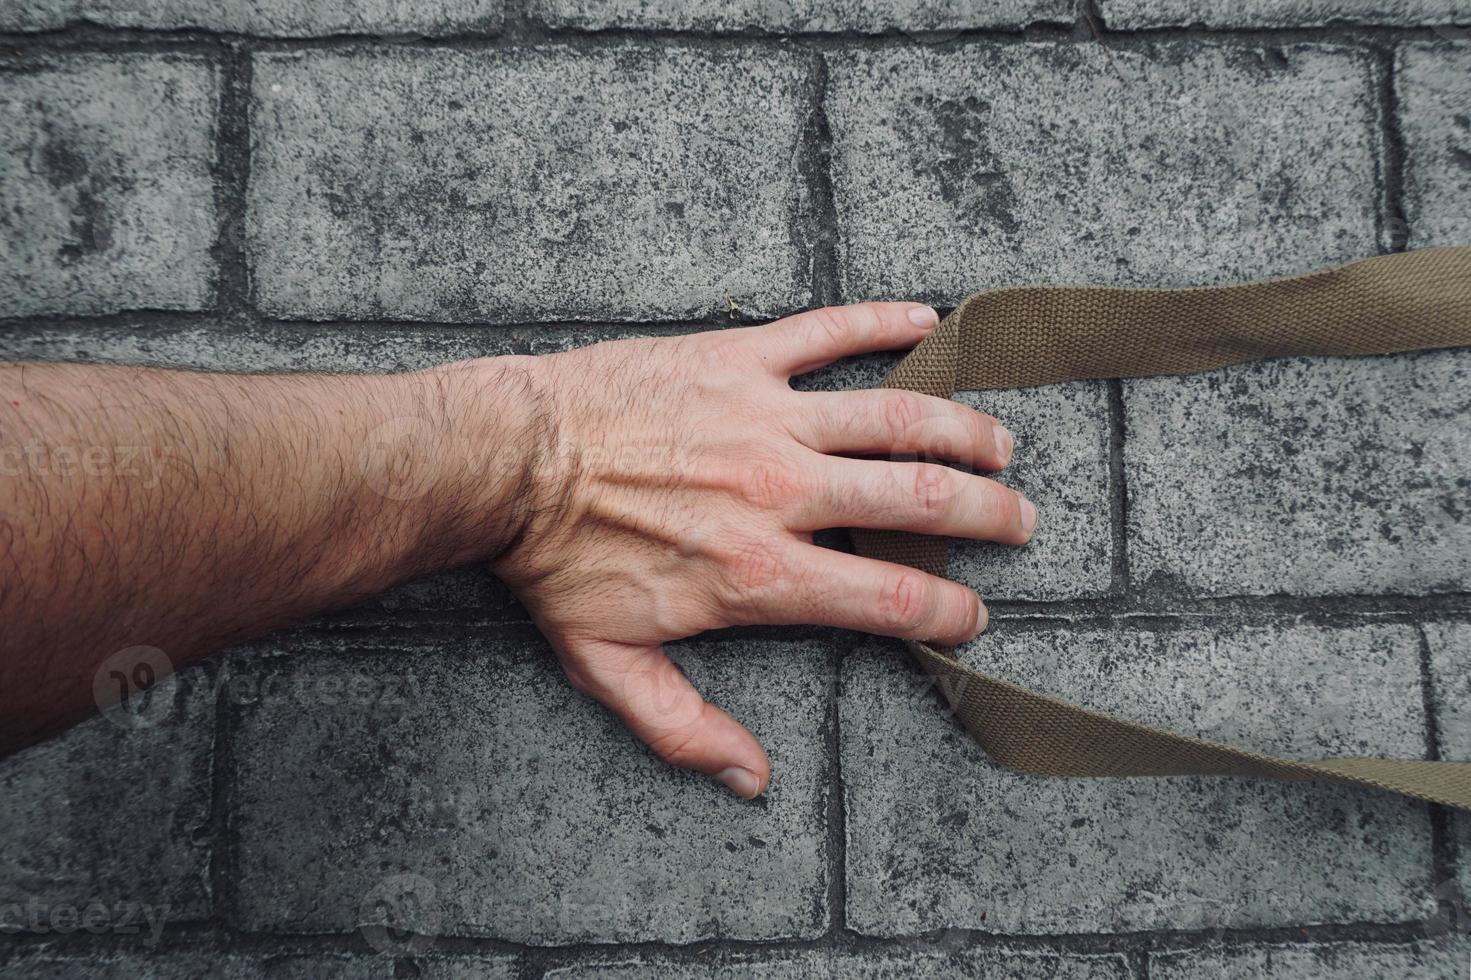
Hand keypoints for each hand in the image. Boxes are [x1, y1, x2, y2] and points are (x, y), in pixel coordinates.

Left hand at [494, 302, 1035, 797]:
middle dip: (990, 514)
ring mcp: (766, 416)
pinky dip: (884, 322)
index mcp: (763, 572)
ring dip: (965, 428)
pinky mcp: (737, 358)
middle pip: (923, 499)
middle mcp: (784, 491)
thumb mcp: (610, 665)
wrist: (508, 459)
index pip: (892, 597)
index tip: (972, 615)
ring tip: (1001, 441)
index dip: (951, 612)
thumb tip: (751, 778)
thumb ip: (685, 727)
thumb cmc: (555, 561)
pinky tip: (927, 321)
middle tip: (1019, 519)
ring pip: (898, 416)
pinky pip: (828, 332)